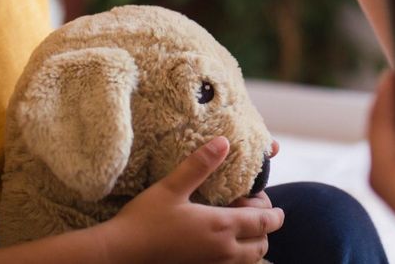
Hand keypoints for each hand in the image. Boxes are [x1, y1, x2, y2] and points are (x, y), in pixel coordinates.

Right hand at [98, 137, 282, 263]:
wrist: (120, 255)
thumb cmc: (144, 220)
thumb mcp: (172, 186)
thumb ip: (200, 165)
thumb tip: (224, 142)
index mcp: (220, 227)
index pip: (263, 223)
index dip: (274, 213)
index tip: (271, 203)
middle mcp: (222, 251)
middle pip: (261, 245)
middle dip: (265, 229)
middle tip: (251, 210)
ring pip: (248, 261)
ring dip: (252, 245)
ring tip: (239, 227)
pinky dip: (236, 258)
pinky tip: (220, 243)